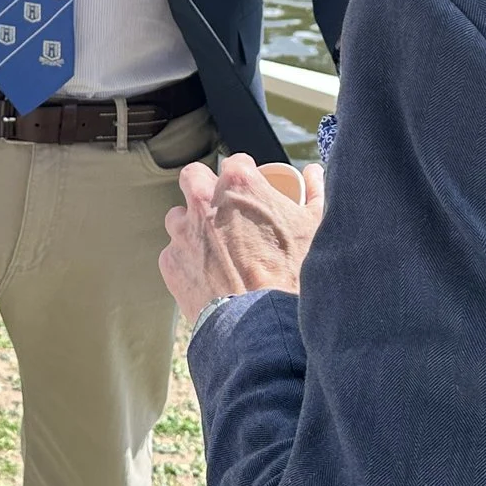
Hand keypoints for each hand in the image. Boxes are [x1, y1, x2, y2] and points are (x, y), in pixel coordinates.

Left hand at [159, 153, 324, 327]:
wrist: (261, 323)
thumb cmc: (293, 272)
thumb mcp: (315, 226)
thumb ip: (315, 191)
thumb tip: (312, 173)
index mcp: (238, 184)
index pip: (236, 162)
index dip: (246, 174)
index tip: (253, 190)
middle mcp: (203, 201)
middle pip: (194, 177)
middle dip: (206, 187)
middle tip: (224, 208)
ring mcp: (182, 233)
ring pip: (178, 217)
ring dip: (192, 226)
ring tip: (215, 247)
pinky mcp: (170, 263)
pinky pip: (174, 254)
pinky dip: (187, 261)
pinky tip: (207, 275)